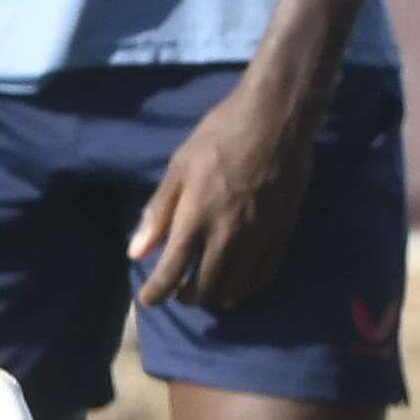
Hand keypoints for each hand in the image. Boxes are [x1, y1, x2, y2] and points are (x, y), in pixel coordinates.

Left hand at [132, 73, 320, 311]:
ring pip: (237, 287)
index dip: (156, 292)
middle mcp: (228, 235)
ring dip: (218, 296)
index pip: (171, 271)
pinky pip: (265, 275)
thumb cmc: (220, 135)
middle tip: (179, 293)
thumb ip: (159, 212)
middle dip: (187, 297)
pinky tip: (240, 284)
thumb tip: (136, 252)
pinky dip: (248, 287)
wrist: (277, 119)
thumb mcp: (179, 166)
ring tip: (208, 292)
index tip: (147, 300)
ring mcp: (259, 237)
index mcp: (196, 217)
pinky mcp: (283, 232)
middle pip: (206, 287)